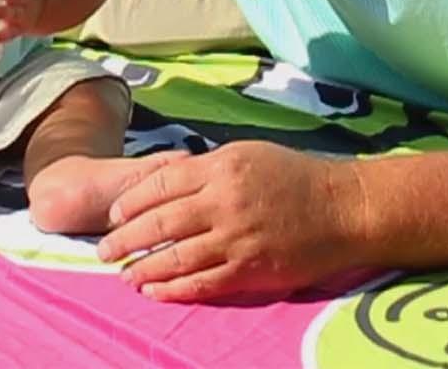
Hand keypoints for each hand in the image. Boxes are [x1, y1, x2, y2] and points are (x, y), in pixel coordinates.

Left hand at [97, 141, 360, 301]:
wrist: (343, 208)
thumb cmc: (296, 176)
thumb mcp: (248, 154)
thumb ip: (208, 168)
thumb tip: (171, 179)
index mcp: (220, 168)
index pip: (161, 184)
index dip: (132, 201)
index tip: (114, 214)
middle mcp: (223, 202)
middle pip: (160, 223)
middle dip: (126, 238)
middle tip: (104, 250)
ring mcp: (236, 238)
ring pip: (176, 257)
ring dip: (144, 268)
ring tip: (124, 276)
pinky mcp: (251, 269)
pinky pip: (203, 283)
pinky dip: (174, 289)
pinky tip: (155, 292)